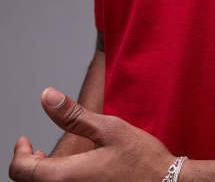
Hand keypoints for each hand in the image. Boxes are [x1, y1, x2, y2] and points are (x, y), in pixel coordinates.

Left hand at [9, 87, 178, 181]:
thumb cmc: (141, 158)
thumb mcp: (109, 129)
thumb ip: (73, 115)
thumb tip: (46, 96)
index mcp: (66, 177)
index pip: (21, 171)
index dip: (18, 153)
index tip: (24, 140)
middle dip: (25, 165)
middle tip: (31, 147)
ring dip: (39, 175)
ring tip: (45, 160)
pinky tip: (67, 173)